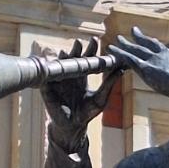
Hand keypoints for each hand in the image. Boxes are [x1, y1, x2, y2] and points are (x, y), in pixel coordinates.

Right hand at [40, 37, 122, 151]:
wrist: (73, 127)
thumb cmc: (87, 114)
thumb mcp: (101, 98)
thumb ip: (109, 83)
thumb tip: (121, 69)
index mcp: (82, 76)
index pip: (86, 58)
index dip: (90, 49)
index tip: (95, 40)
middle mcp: (70, 75)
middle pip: (72, 58)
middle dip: (75, 49)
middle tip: (79, 42)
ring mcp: (58, 81)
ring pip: (59, 65)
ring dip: (62, 58)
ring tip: (66, 52)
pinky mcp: (48, 89)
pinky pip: (47, 78)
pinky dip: (49, 71)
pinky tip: (52, 66)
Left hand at [109, 27, 168, 98]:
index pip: (161, 47)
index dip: (153, 43)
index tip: (149, 38)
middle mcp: (161, 54)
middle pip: (147, 44)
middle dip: (139, 38)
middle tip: (132, 31)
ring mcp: (153, 60)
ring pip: (135, 50)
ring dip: (125, 44)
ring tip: (117, 39)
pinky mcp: (145, 68)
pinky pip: (129, 58)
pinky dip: (119, 53)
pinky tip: (111, 49)